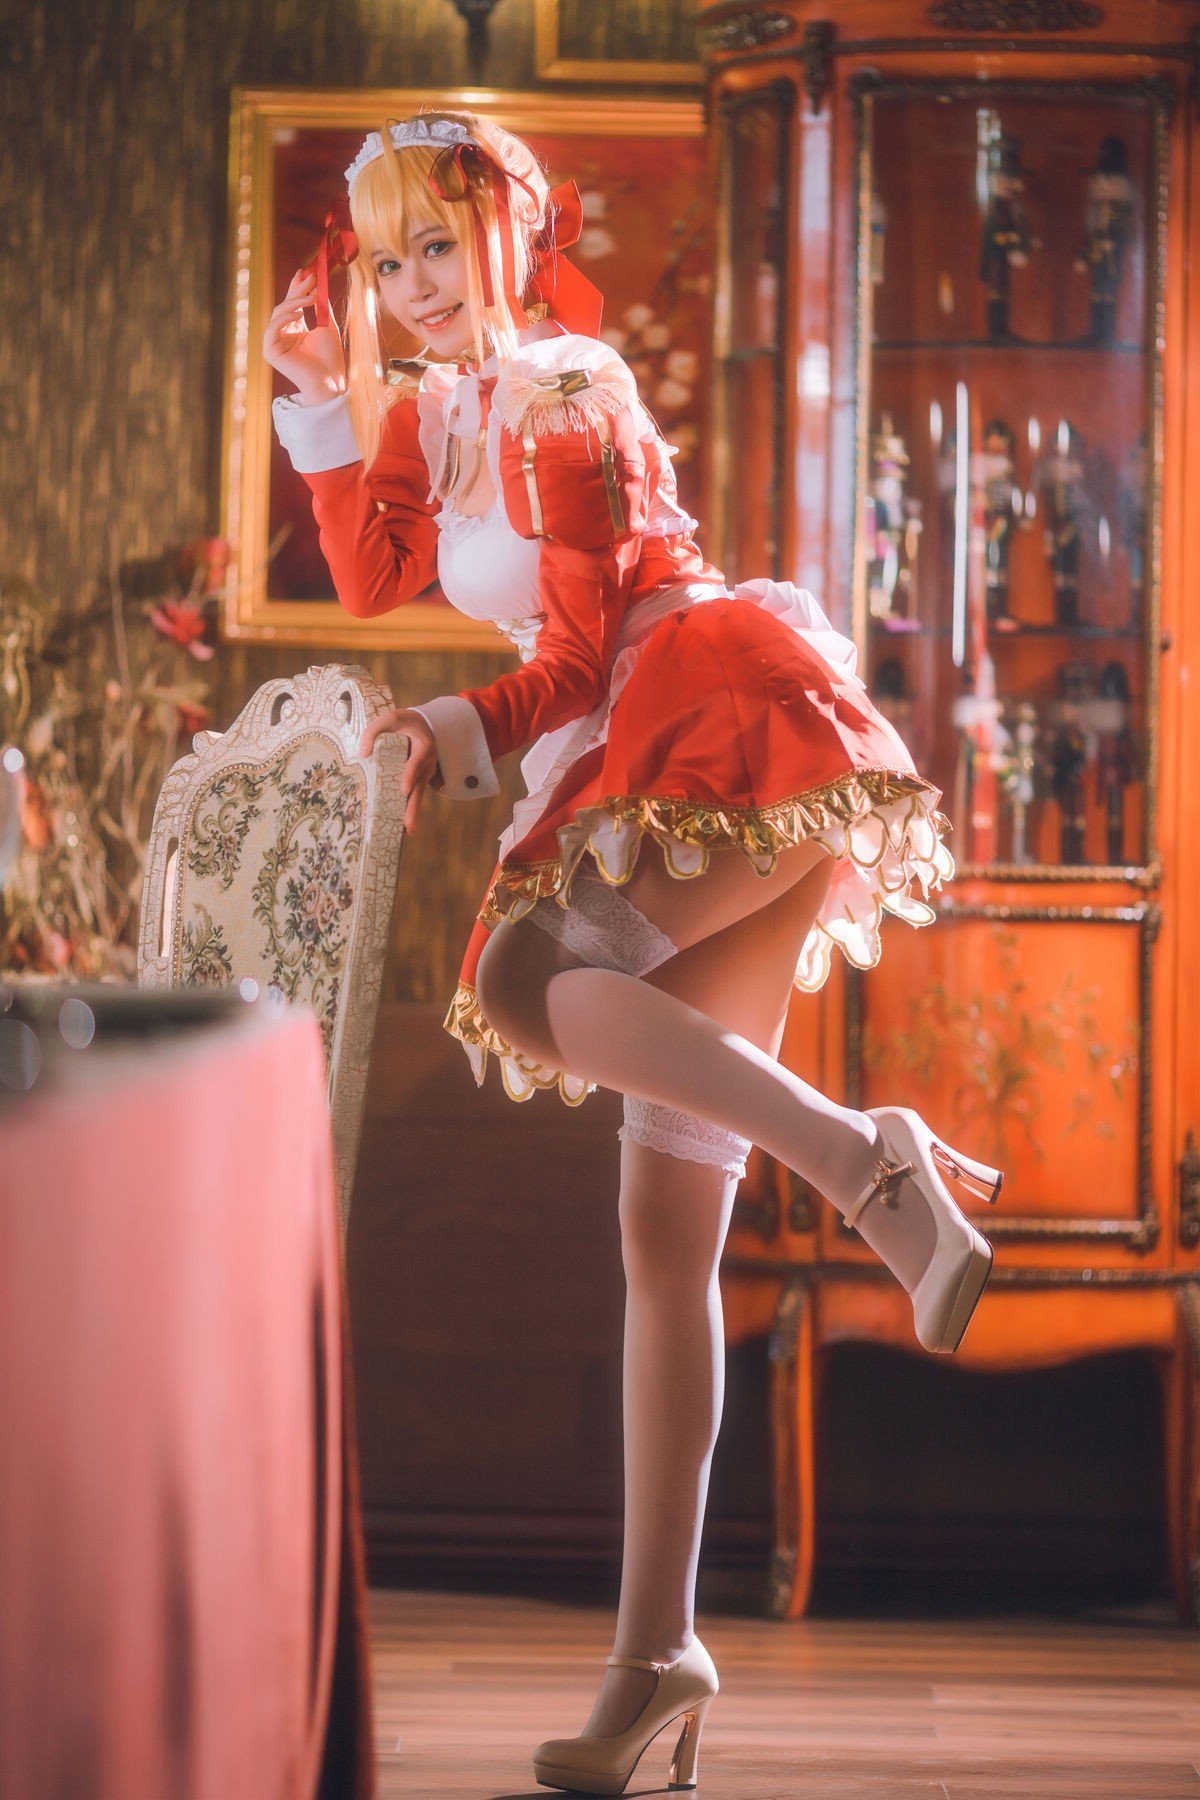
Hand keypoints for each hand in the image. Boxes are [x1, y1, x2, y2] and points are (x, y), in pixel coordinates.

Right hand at [262, 268, 346, 400]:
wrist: (330, 379)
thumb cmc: (330, 357)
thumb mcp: (326, 325)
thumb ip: (319, 306)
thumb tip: (317, 284)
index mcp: (294, 329)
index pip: (291, 303)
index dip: (297, 287)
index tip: (306, 271)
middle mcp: (282, 334)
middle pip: (284, 305)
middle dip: (296, 289)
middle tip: (309, 276)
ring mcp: (274, 342)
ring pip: (278, 313)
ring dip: (294, 302)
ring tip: (310, 297)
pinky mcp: (270, 351)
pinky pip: (273, 327)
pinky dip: (285, 317)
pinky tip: (299, 313)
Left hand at [357, 708, 439, 835]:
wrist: (424, 725)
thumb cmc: (405, 722)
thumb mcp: (390, 718)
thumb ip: (374, 731)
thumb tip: (362, 754)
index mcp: (423, 748)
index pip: (416, 763)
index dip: (410, 776)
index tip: (404, 790)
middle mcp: (428, 764)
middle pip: (419, 788)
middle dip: (413, 807)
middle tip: (407, 825)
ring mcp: (425, 774)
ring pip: (418, 795)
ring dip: (412, 813)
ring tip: (407, 831)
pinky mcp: (420, 780)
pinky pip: (415, 795)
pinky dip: (409, 809)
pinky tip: (402, 824)